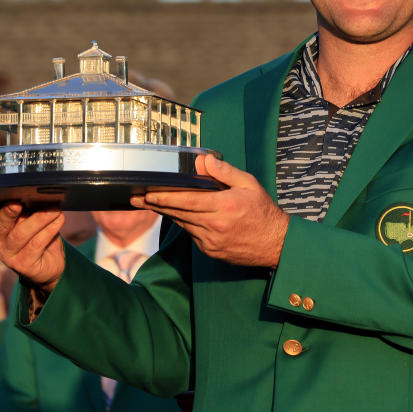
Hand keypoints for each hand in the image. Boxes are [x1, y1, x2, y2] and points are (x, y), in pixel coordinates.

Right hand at [0, 202, 66, 291]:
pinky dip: (49, 230)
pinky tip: (59, 219)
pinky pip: (37, 244)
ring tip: (54, 209)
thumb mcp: (28, 218)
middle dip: (7, 213)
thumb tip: (34, 190)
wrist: (50, 263)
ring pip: (21, 234)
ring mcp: (8, 255)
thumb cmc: (36, 234)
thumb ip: (25, 207)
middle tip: (18, 203)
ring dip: (39, 219)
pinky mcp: (23, 265)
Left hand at [131, 154, 289, 267]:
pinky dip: (184, 223)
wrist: (275, 244)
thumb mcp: (249, 184)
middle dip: (156, 204)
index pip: (187, 201)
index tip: (148, 193)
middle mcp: (214, 225)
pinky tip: (177, 215)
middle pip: (179, 213)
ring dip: (167, 213)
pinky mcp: (210, 251)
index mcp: (224, 207)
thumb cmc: (263, 211)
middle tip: (136, 197)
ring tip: (150, 203)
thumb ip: (224, 172)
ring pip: (183, 224)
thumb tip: (203, 160)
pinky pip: (192, 234)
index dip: (165, 197)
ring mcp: (211, 241)